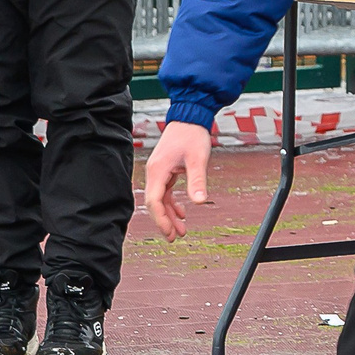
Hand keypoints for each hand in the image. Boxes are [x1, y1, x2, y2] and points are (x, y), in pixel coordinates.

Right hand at [143, 120, 213, 240]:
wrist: (190, 117)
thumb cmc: (192, 135)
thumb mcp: (198, 159)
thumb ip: (197, 181)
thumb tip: (199, 203)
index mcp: (158, 171)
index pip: (154, 201)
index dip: (161, 219)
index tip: (170, 233)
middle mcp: (154, 172)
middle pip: (155, 203)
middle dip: (164, 221)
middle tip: (174, 238)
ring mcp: (159, 171)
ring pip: (161, 199)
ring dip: (170, 214)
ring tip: (181, 230)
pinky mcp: (166, 169)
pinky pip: (166, 191)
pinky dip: (173, 203)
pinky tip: (183, 212)